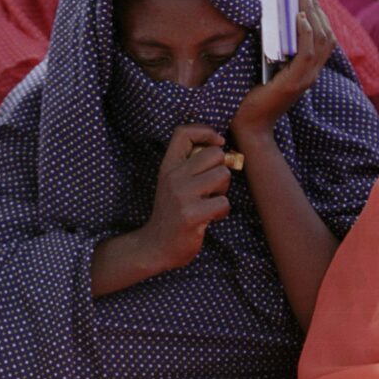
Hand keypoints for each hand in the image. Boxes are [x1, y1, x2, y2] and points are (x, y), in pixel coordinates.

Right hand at [131, 124, 231, 271]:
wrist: (155, 247)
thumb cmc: (172, 214)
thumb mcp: (173, 184)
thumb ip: (191, 166)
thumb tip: (223, 150)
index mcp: (168, 167)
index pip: (183, 133)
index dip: (206, 131)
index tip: (217, 143)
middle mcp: (173, 177)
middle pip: (214, 154)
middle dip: (221, 169)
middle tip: (212, 187)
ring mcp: (181, 196)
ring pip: (223, 176)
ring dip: (223, 192)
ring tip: (209, 202)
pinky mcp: (191, 215)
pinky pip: (224, 203)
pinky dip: (222, 212)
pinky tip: (209, 218)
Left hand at [231, 0, 335, 142]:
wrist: (249, 126)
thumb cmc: (252, 99)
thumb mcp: (266, 70)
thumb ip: (273, 53)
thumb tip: (268, 25)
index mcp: (307, 71)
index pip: (323, 39)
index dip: (320, 16)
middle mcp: (311, 74)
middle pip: (326, 36)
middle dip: (318, 9)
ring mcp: (306, 78)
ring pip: (321, 40)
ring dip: (313, 15)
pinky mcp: (295, 82)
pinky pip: (307, 52)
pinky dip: (305, 32)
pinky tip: (299, 17)